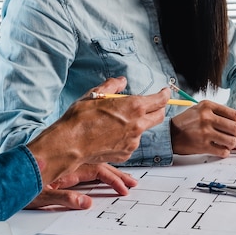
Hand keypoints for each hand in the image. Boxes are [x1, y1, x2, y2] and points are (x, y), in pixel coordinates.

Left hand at [24, 163, 136, 209]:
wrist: (1, 182)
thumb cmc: (17, 185)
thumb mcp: (41, 196)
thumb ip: (64, 198)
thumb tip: (85, 202)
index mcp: (67, 168)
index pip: (98, 171)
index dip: (113, 180)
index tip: (124, 189)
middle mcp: (69, 165)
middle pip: (100, 167)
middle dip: (118, 175)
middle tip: (132, 184)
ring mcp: (66, 168)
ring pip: (95, 168)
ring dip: (111, 175)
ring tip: (125, 182)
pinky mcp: (62, 173)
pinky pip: (86, 171)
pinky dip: (100, 175)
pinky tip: (106, 179)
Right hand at [27, 77, 169, 184]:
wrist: (70, 144)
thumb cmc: (81, 119)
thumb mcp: (95, 94)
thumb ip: (113, 86)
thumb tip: (122, 81)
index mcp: (133, 107)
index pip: (160, 100)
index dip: (165, 95)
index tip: (165, 93)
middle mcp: (138, 124)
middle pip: (159, 116)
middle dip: (158, 109)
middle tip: (152, 105)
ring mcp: (133, 141)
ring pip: (142, 130)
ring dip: (136, 124)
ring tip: (115, 123)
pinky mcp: (127, 153)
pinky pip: (131, 143)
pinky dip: (125, 138)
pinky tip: (109, 135)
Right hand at [170, 100, 235, 157]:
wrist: (169, 134)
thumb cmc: (186, 122)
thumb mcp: (200, 110)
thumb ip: (218, 113)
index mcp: (207, 106)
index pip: (234, 114)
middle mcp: (206, 118)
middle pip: (235, 128)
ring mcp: (204, 132)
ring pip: (231, 141)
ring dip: (233, 145)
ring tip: (228, 144)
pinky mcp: (202, 145)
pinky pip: (222, 151)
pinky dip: (225, 152)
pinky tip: (220, 150)